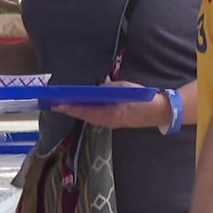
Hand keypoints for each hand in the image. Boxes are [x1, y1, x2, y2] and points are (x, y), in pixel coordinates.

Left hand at [53, 81, 169, 128]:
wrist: (159, 111)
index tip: (56, 104)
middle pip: (84, 115)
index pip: (85, 110)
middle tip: (53, 104)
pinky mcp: (113, 122)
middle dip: (68, 110)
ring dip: (75, 112)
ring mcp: (110, 123)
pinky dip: (85, 112)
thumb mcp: (124, 88)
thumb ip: (107, 89)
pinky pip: (95, 117)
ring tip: (61, 105)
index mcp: (111, 113)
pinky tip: (78, 107)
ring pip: (88, 117)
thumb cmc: (142, 98)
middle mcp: (108, 121)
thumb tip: (93, 89)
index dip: (70, 107)